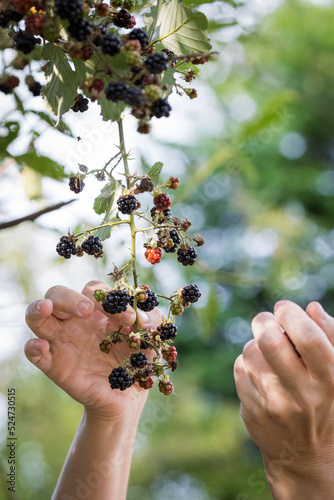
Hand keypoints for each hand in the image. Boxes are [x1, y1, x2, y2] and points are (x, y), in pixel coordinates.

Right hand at [25, 281, 161, 420]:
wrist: (128, 397)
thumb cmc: (137, 359)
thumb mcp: (151, 337)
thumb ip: (151, 320)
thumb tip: (141, 317)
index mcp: (97, 309)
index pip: (93, 289)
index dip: (109, 298)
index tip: (129, 319)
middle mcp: (75, 320)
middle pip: (57, 294)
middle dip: (70, 297)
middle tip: (89, 310)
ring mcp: (61, 340)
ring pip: (36, 315)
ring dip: (38, 308)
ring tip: (47, 308)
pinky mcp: (53, 364)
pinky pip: (32, 352)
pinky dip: (32, 347)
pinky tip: (42, 346)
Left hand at [234, 300, 333, 497]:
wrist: (309, 458)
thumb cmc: (327, 403)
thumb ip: (331, 337)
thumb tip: (312, 307)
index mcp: (330, 380)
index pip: (308, 338)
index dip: (292, 315)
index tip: (285, 308)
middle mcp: (302, 395)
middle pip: (270, 342)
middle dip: (263, 321)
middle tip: (266, 320)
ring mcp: (274, 406)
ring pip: (250, 353)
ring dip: (255, 344)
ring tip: (267, 352)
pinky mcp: (253, 413)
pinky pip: (240, 370)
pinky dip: (247, 363)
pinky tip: (261, 373)